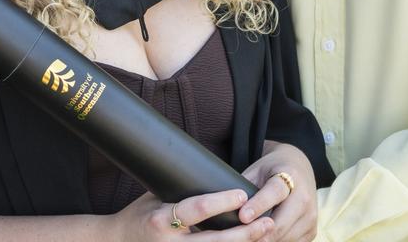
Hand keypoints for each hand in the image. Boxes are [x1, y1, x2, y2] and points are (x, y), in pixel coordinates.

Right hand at [112, 189, 274, 241]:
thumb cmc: (139, 215)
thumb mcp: (155, 197)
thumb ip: (182, 191)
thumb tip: (212, 171)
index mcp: (161, 219)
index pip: (197, 209)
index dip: (221, 202)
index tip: (242, 193)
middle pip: (214, 240)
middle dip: (243, 232)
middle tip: (268, 221)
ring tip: (266, 234)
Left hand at [238, 142, 316, 241]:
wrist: (299, 168)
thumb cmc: (272, 170)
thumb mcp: (257, 170)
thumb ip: (244, 186)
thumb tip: (223, 205)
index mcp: (290, 175)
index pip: (275, 193)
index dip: (258, 205)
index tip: (242, 216)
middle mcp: (305, 197)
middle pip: (281, 223)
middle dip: (259, 233)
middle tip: (239, 236)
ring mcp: (311, 216)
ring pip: (285, 237)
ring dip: (265, 241)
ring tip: (246, 239)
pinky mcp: (312, 230)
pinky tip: (262, 240)